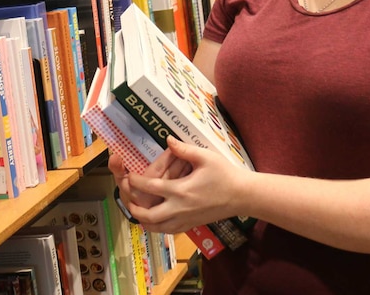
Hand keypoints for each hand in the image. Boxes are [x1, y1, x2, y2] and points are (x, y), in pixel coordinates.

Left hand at [124, 136, 247, 233]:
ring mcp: (185, 220)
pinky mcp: (191, 225)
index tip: (128, 175)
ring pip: (157, 227)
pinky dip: (156, 227)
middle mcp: (180, 208)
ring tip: (136, 210)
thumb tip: (167, 139)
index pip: (151, 187)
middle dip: (133, 207)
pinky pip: (168, 231)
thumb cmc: (225, 174)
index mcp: (181, 190)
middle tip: (127, 197)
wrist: (242, 196)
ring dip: (143, 220)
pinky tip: (153, 219)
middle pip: (148, 215)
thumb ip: (184, 149)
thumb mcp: (205, 157)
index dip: (135, 181)